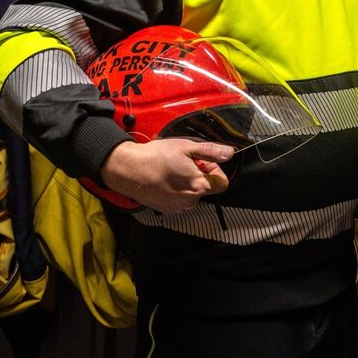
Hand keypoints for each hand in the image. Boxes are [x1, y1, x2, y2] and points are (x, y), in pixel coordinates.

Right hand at [100, 138, 232, 214]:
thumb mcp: (187, 147)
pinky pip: (179, 200)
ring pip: (192, 194)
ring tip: (171, 170)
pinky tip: (164, 179)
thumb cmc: (156, 157)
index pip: (222, 182)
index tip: (201, 160)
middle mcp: (191, 201)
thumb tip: (229, 153)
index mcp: (200, 186)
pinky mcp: (167, 210)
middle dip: (199, 174)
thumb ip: (211, 152)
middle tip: (183, 162)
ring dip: (187, 183)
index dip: (213, 169)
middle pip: (206, 188)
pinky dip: (176, 191)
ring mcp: (178, 207)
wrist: (128, 170)